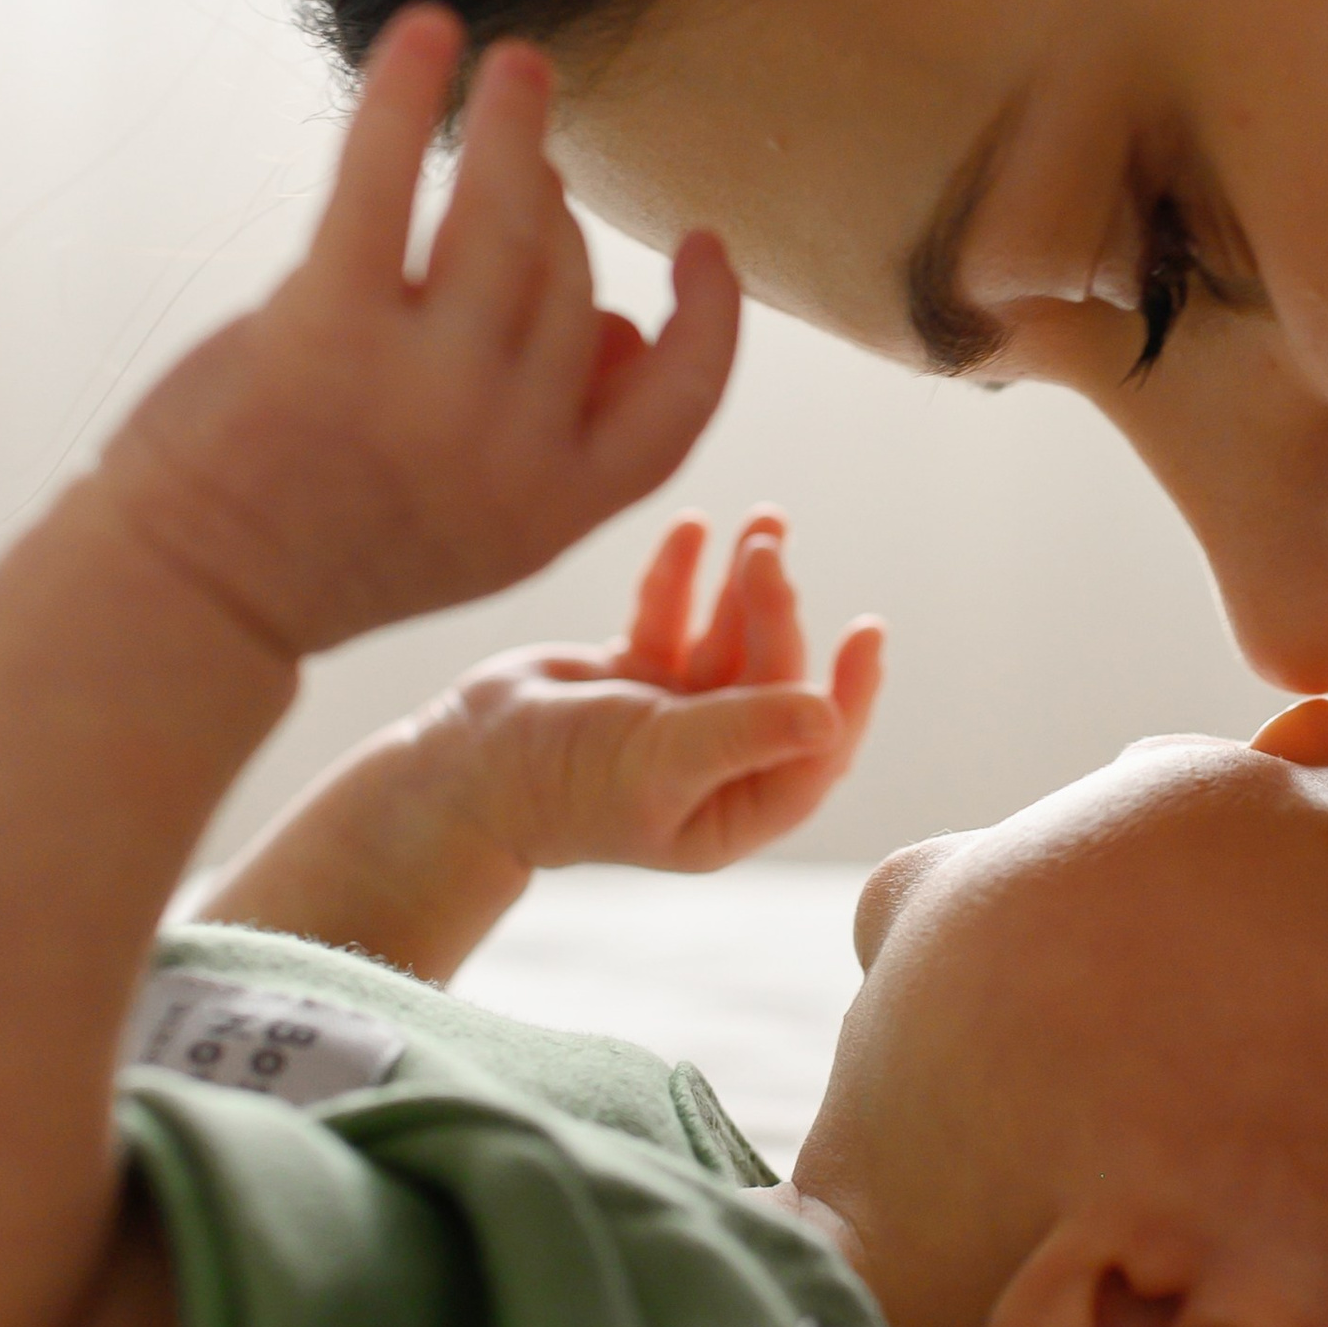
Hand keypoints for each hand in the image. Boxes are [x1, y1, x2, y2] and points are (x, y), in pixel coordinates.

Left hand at [99, 9, 737, 661]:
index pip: (683, 400)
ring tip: (512, 64)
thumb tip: (633, 329)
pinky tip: (427, 32)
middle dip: (559, 209)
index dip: (712, 317)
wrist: (187, 599)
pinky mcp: (324, 329)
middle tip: (526, 152)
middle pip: (577, 286)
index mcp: (555, 506)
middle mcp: (504, 449)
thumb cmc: (329, 546)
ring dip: (516, 125)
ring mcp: (421, 389)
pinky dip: (409, 94)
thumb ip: (563, 446)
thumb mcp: (481, 529)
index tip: (705, 245)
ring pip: (510, 218)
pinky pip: (384, 181)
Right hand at [438, 510, 883, 874]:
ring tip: (763, 520)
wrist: (460, 768)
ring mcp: (675, 717)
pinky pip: (676, 618)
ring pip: (732, 640)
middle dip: (774, 608)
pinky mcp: (634, 676)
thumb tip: (831, 718)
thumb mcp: (657, 760)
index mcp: (735, 807)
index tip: (867, 629)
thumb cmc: (558, 783)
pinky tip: (694, 528)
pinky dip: (684, 577)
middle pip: (772, 675)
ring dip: (746, 582)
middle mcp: (715, 762)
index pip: (817, 748)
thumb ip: (742, 734)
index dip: (849, 690)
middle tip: (766, 544)